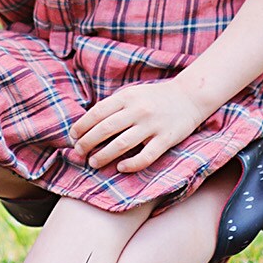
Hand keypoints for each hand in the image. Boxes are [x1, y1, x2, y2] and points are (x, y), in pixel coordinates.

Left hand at [71, 78, 214, 172]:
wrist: (190, 96)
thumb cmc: (154, 98)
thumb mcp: (131, 94)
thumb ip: (113, 107)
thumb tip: (86, 125)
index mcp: (127, 97)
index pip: (97, 113)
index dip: (81, 127)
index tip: (72, 137)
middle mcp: (138, 110)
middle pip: (105, 129)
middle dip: (87, 143)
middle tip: (79, 153)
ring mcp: (153, 125)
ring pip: (122, 144)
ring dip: (103, 155)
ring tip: (93, 163)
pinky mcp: (167, 139)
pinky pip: (146, 156)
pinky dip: (131, 164)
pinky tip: (121, 168)